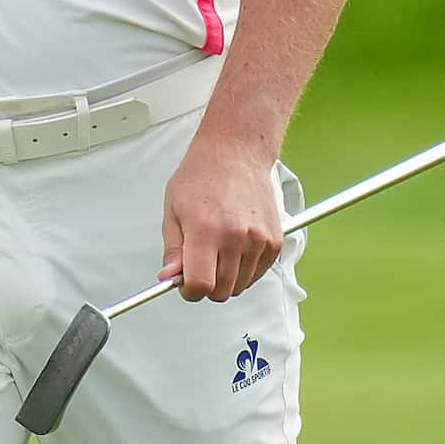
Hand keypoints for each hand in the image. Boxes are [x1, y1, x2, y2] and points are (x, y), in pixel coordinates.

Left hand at [159, 131, 281, 302]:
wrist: (235, 152)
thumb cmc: (202, 175)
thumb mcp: (173, 210)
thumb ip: (173, 250)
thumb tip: (170, 278)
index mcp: (206, 230)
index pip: (200, 285)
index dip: (189, 290)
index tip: (186, 283)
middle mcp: (235, 236)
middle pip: (222, 291)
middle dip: (207, 285)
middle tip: (201, 264)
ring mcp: (258, 239)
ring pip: (240, 285)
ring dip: (227, 278)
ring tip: (218, 251)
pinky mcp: (274, 240)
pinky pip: (258, 273)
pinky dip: (245, 270)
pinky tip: (235, 248)